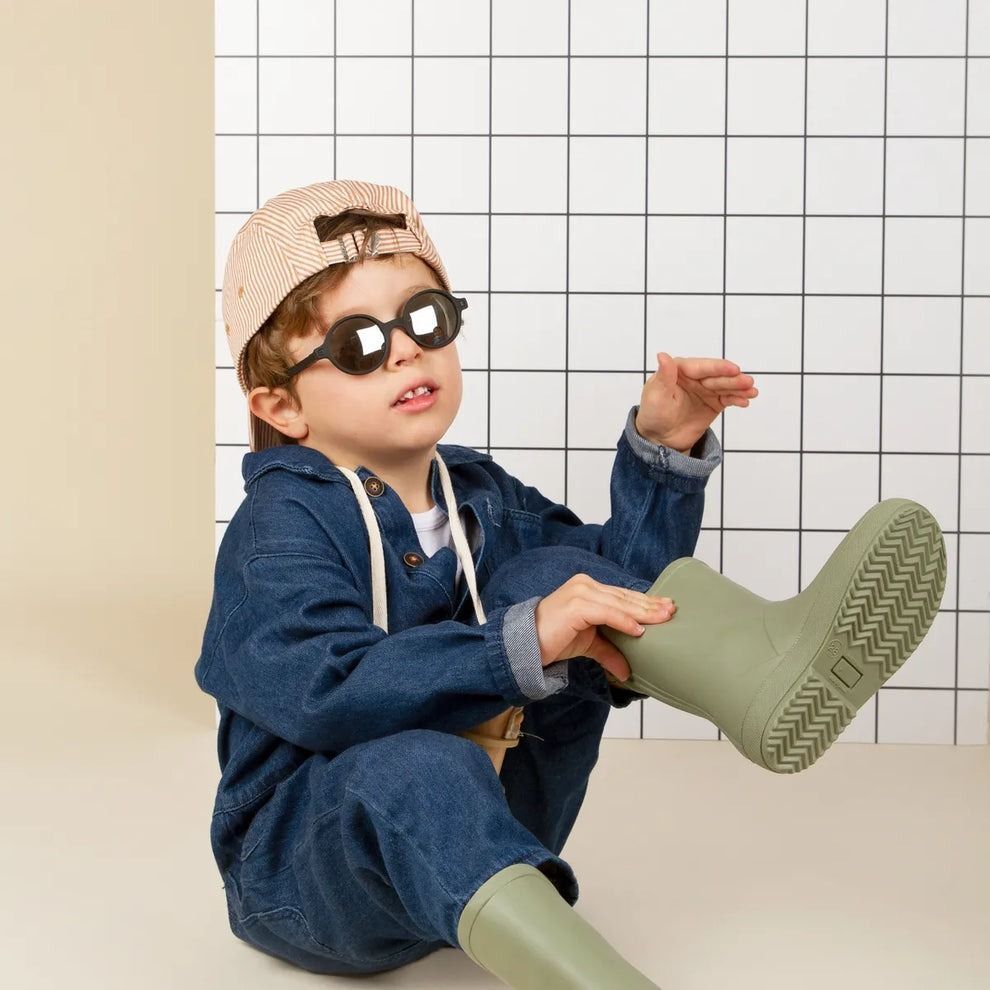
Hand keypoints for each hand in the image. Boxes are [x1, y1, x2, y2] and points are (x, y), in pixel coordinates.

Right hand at [533, 574, 676, 681]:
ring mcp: (580, 593)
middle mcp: (586, 585)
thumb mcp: (588, 644)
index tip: (666, 608)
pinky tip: (639, 630)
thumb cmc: (552, 639)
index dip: (645, 602)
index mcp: (589, 589)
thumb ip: (609, 652)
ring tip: (663, 619)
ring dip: (643, 612)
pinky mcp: (576, 605)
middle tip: (672, 611)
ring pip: (619, 603)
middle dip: (650, 605)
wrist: (526, 644)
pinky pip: (606, 613)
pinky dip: (624, 621)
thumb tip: (627, 672)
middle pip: (625, 597)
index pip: (623, 595)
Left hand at [635, 352, 758, 453]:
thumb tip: (662, 355)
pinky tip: (746, 400)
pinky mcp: (713, 403)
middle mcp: (694, 377)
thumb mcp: (655, 397)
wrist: (660, 439)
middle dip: (733, 379)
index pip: (700, 367)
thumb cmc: (653, 415)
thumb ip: (664, 377)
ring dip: (739, 388)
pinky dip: (737, 399)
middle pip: (716, 376)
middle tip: (748, 382)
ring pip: (725, 386)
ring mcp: (705, 389)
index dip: (718, 368)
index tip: (734, 369)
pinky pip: (728, 398)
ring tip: (752, 392)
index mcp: (678, 370)